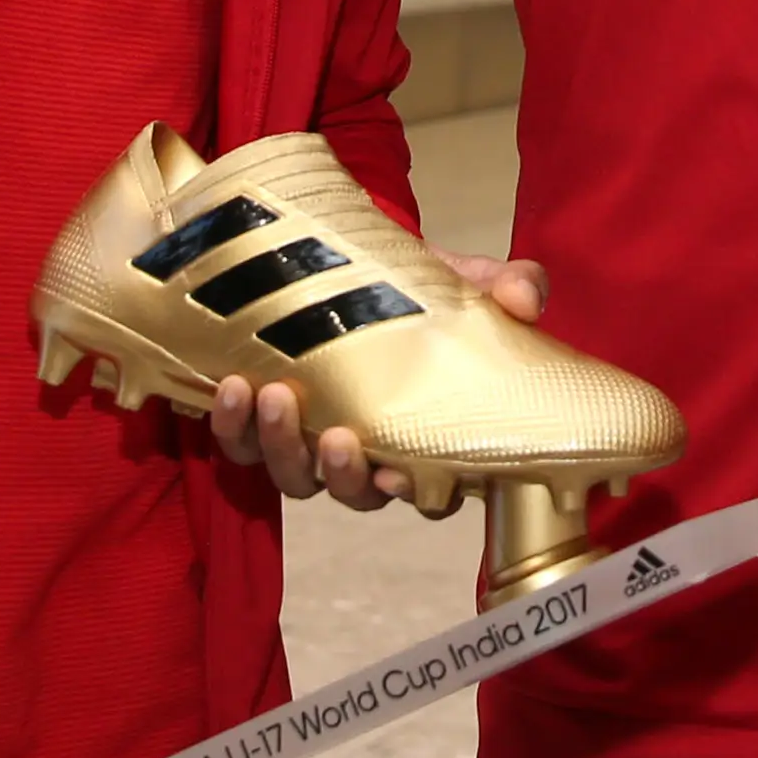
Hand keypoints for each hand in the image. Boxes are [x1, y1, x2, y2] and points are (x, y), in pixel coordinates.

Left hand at [201, 251, 546, 510]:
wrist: (346, 262)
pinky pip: (240, 446)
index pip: (429, 492)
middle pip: (354, 494)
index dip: (415, 494)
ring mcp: (310, 443)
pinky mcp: (259, 423)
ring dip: (282, 446)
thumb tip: (525, 298)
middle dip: (341, 473)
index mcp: (423, 437)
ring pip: (295, 478)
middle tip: (337, 435)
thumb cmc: (415, 288)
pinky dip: (232, 425)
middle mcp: (367, 454)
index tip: (402, 476)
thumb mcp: (465, 282)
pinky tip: (232, 387)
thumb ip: (504, 287)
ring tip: (275, 396)